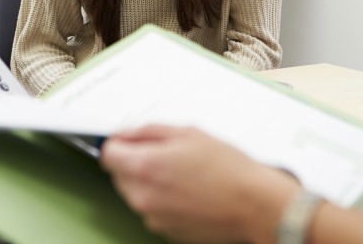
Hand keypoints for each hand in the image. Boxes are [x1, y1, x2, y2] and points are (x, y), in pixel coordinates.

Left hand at [100, 124, 299, 242]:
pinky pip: (153, 209)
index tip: (131, 140)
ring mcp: (153, 217)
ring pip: (135, 193)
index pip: (108, 153)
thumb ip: (149, 131)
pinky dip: (163, 199)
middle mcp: (142, 196)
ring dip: (149, 181)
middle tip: (167, 154)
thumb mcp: (188, 132)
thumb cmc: (227, 169)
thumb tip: (128, 134)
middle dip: (135, 161)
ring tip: (182, 174)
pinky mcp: (165, 231)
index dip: (120, 143)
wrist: (254, 205)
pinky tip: (188, 191)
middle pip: (119, 174)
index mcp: (144, 167)